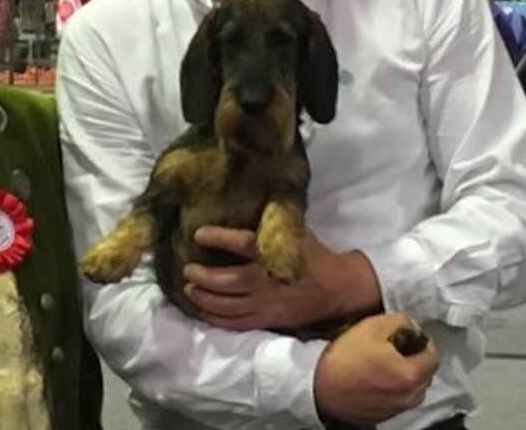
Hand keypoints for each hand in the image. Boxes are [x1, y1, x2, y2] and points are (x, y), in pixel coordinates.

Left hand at [182, 226, 381, 330]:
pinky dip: (217, 318)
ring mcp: (268, 303)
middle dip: (204, 276)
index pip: (241, 243)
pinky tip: (203, 310)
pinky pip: (237, 323)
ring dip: (205, 298)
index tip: (198, 234)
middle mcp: (268, 279)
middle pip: (229, 281)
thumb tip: (243, 202)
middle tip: (188, 270)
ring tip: (189, 289)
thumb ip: (268, 224)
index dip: (218, 237)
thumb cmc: (312, 254)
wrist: (338, 287)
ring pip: (229, 305)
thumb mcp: (293, 232)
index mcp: (274, 252)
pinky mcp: (269, 320)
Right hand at [314, 313, 438, 425]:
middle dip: (416, 357)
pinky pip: (399, 397)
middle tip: (395, 345)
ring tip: (385, 361)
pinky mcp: (385, 415)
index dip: (422, 340)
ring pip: (414, 387)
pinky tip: (376, 376)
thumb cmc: (345, 359)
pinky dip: (395, 386)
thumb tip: (411, 325)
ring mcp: (398, 408)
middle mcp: (410, 396)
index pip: (433, 355)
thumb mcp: (372, 327)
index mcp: (412, 374)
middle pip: (426, 373)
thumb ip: (398, 322)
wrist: (320, 389)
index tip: (407, 333)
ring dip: (406, 372)